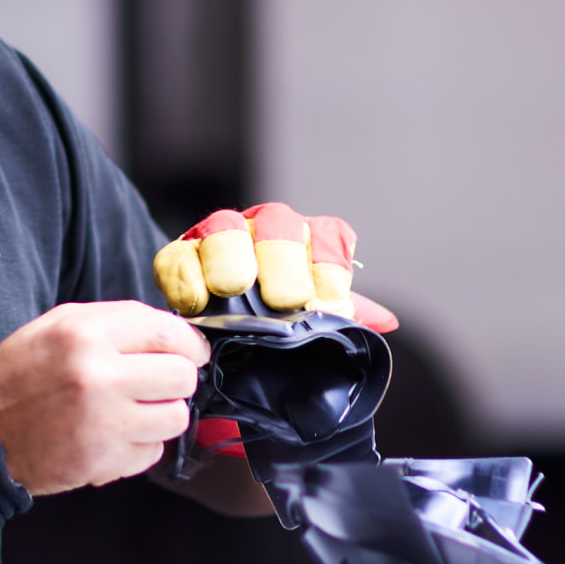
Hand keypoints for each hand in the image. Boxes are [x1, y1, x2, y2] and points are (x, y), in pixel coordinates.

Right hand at [0, 301, 208, 495]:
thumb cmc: (20, 375)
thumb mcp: (57, 325)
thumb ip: (115, 321)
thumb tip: (172, 332)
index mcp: (85, 334)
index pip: (168, 333)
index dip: (190, 343)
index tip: (192, 351)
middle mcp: (97, 376)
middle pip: (182, 376)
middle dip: (177, 379)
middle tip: (157, 382)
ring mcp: (103, 423)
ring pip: (176, 417)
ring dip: (161, 414)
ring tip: (133, 410)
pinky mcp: (104, 461)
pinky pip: (153, 452)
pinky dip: (140, 445)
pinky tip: (112, 435)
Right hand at [151, 202, 397, 331]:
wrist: (218, 340)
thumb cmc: (274, 325)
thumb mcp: (313, 322)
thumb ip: (345, 316)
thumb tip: (386, 321)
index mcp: (308, 242)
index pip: (329, 235)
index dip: (329, 265)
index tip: (325, 302)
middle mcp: (266, 230)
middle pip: (279, 223)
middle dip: (283, 258)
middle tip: (284, 297)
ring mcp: (219, 237)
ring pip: (226, 227)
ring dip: (231, 257)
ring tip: (234, 288)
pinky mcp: (179, 255)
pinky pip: (178, 255)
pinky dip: (186, 277)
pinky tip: (195, 302)